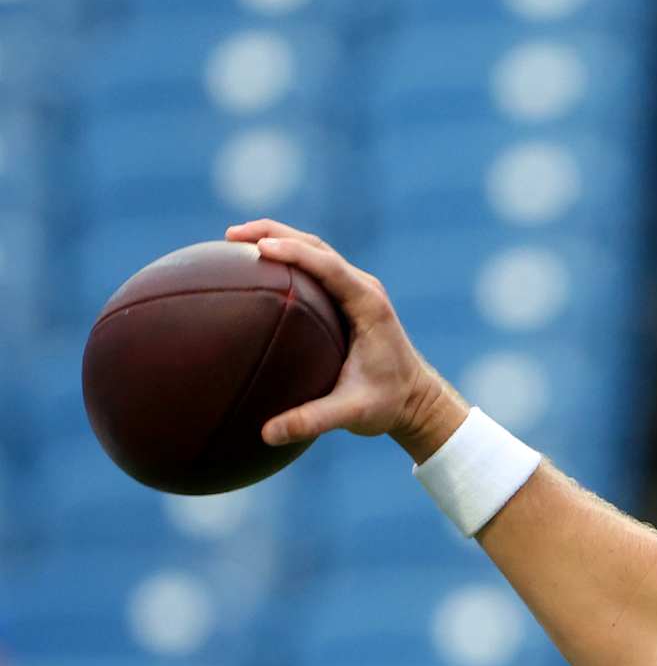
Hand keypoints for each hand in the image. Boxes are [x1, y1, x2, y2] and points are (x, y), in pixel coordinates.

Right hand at [223, 218, 463, 457]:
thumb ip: (313, 421)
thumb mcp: (353, 414)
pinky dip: (285, 259)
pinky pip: (314, 269)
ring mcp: (357, 290)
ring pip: (315, 250)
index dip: (294, 252)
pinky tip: (254, 269)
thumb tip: (266, 433)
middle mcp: (364, 289)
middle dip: (275, 233)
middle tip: (231, 235)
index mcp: (369, 306)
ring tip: (233, 241)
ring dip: (278, 238)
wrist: (416, 400)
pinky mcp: (348, 297)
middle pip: (317, 246)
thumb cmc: (388, 405)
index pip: (329, 267)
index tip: (259, 248)